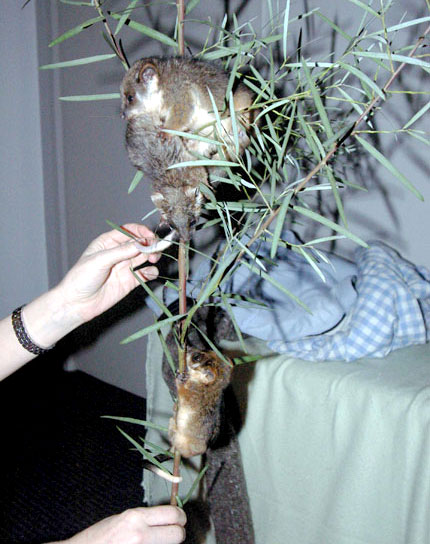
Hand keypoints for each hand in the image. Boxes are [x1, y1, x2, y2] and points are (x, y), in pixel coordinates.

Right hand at [56, 506, 185, 543]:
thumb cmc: (97, 539)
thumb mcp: (121, 519)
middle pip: (177, 534)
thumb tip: (168, 518)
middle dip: (177, 533)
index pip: (172, 514)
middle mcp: (140, 535)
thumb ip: (145, 518)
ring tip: (154, 542)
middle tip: (171, 533)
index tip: (178, 518)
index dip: (179, 516)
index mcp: (135, 518)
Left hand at [57, 223, 159, 324]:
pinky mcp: (131, 281)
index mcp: (108, 242)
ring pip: (145, 256)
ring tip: (154, 259)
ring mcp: (125, 267)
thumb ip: (121, 252)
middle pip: (140, 243)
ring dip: (153, 256)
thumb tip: (142, 243)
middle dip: (150, 244)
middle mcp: (119, 253)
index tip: (151, 236)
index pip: (129, 231)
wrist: (77, 304)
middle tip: (156, 249)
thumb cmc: (82, 278)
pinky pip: (146, 273)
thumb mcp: (99, 260)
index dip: (141, 232)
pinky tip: (150, 273)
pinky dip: (151, 272)